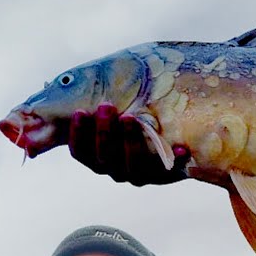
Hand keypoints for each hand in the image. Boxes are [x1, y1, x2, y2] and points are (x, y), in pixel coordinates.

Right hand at [69, 103, 189, 186]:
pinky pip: (166, 170)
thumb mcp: (115, 109)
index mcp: (97, 157)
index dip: (78, 135)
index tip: (80, 112)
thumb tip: (75, 80)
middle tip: (106, 107)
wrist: (171, 136)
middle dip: (103, 132)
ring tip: (130, 116)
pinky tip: (180, 148)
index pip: (80, 152)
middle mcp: (114, 168)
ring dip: (129, 140)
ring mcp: (138, 174)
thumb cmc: (135, 115)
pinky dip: (172, 159)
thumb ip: (100, 105)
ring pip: (130, 164)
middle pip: (104, 157)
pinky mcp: (162, 175)